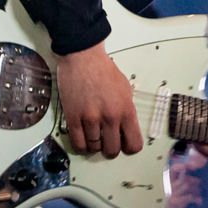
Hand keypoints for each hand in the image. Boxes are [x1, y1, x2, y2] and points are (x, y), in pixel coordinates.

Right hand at [55, 43, 142, 157]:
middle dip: (111, 149)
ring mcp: (90, 119)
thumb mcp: (125, 89)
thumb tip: (125, 127)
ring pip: (94, 148)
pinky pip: (78, 143)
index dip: (129, 147)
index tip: (125, 145)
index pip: (134, 144)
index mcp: (126, 110)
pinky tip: (83, 141)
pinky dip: (82, 146)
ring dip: (95, 145)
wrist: (82, 57)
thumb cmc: (103, 69)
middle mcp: (110, 117)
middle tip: (107, 142)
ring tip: (94, 136)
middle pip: (112, 150)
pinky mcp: (73, 117)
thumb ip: (126, 110)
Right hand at [158, 159, 203, 207]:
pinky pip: (188, 197)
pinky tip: (199, 203)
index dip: (181, 166)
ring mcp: (173, 196)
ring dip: (197, 189)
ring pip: (187, 185)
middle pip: (185, 178)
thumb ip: (188, 190)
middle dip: (196, 180)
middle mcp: (171, 189)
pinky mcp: (176, 203)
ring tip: (202, 194)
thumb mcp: (181, 199)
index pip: (173, 171)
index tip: (192, 166)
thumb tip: (201, 182)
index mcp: (171, 186)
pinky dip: (196, 199)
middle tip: (202, 184)